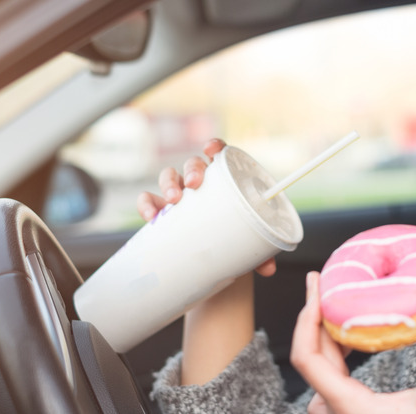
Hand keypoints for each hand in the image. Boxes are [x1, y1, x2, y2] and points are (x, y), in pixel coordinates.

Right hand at [135, 138, 275, 276]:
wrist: (211, 259)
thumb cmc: (231, 239)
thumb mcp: (246, 242)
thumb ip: (259, 252)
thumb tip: (269, 269)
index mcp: (223, 180)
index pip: (219, 154)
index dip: (214, 146)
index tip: (211, 149)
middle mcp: (199, 183)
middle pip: (193, 164)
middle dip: (192, 169)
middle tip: (194, 184)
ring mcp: (179, 195)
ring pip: (168, 177)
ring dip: (169, 184)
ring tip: (173, 200)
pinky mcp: (161, 210)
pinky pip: (148, 200)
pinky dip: (147, 204)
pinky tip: (151, 216)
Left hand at [291, 272, 415, 413]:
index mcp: (346, 406)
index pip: (306, 357)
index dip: (304, 319)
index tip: (314, 289)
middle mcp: (333, 411)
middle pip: (311, 356)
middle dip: (313, 315)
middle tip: (321, 281)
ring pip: (320, 368)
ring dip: (323, 334)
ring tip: (333, 301)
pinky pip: (329, 378)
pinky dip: (335, 352)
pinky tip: (349, 336)